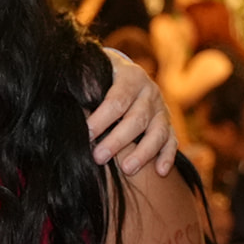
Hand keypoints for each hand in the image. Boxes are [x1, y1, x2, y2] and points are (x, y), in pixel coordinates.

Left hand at [90, 49, 176, 174]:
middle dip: (117, 140)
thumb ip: (85, 81)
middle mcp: (150, 92)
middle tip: (99, 157)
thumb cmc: (102, 77)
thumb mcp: (94, 71)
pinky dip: (167, 156)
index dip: (102, 118)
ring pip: (158, 132)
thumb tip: (72, 95)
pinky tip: (160, 171)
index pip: (117, 100)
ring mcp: (161, 109)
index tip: (87, 134)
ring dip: (143, 152)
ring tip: (127, 170)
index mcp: (130, 76)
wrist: (126, 73)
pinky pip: (171, 141)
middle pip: (137, 119)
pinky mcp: (168, 125)